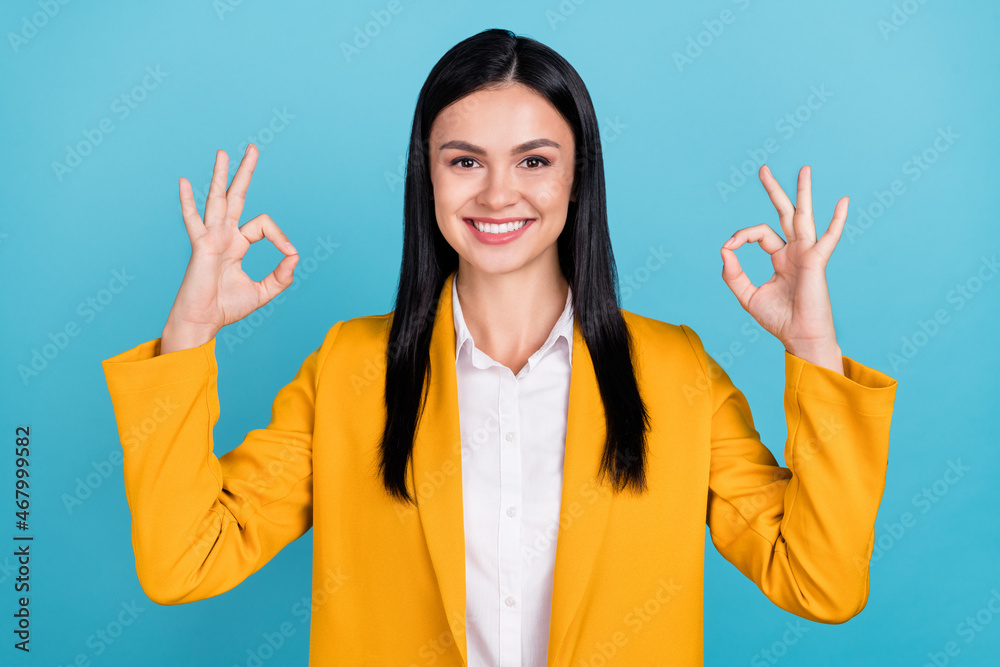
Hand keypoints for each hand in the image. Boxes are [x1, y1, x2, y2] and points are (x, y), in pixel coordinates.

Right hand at [161, 145, 298, 353]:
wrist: (203, 321)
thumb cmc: (227, 308)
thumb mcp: (264, 292)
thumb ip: (282, 276)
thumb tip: (295, 255)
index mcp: (237, 244)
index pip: (263, 225)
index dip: (280, 235)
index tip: (289, 252)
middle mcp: (223, 235)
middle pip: (236, 196)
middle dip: (245, 172)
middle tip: (253, 148)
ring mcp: (210, 238)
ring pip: (217, 199)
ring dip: (220, 175)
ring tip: (224, 152)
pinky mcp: (201, 246)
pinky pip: (193, 220)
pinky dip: (187, 201)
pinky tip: (183, 180)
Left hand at [719, 165, 845, 372]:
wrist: (799, 337)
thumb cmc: (778, 319)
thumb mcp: (748, 296)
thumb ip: (733, 274)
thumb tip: (724, 249)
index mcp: (780, 258)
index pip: (759, 234)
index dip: (741, 236)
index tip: (729, 247)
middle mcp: (795, 251)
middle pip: (784, 214)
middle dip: (774, 191)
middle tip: (763, 169)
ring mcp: (807, 254)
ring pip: (804, 216)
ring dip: (803, 192)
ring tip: (804, 168)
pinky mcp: (816, 262)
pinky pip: (828, 238)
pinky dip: (837, 220)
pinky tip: (843, 201)